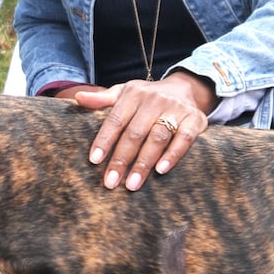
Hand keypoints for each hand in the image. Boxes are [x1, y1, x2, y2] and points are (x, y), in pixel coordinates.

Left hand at [73, 71, 212, 190]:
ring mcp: (176, 109)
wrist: (185, 89)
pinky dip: (173, 155)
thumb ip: (102, 99)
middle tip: (111, 182)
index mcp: (134, 93)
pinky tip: (161, 171)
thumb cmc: (147, 98)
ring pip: (158, 137)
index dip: (104, 140)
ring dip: (144, 162)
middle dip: (121, 159)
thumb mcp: (124, 93)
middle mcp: (154, 100)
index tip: (94, 161)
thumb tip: (78, 97)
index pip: (115, 119)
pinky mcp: (195, 119)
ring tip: (132, 184)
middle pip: (135, 132)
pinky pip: (184, 139)